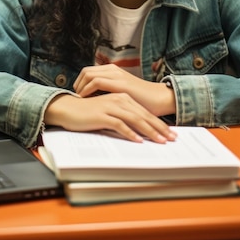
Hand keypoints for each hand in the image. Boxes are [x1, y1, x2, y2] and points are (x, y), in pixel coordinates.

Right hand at [44, 92, 176, 144]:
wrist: (68, 108)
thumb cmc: (88, 112)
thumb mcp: (109, 112)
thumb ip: (123, 117)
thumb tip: (138, 131)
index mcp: (122, 98)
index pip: (144, 112)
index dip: (158, 123)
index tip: (170, 133)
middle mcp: (119, 100)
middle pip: (143, 115)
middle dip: (159, 128)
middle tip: (171, 139)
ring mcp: (111, 106)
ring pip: (135, 119)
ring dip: (149, 131)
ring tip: (160, 141)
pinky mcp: (102, 114)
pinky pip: (119, 124)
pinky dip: (130, 133)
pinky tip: (138, 141)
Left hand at [74, 64, 175, 116]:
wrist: (159, 99)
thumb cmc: (142, 100)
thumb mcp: (121, 93)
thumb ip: (109, 92)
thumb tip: (93, 99)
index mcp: (113, 71)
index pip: (88, 71)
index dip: (80, 82)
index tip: (77, 95)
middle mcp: (113, 70)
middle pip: (86, 71)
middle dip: (77, 84)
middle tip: (75, 98)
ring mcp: (116, 75)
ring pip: (88, 75)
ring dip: (80, 87)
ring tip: (79, 100)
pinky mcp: (119, 83)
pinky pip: (96, 82)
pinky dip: (87, 91)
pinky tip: (86, 100)